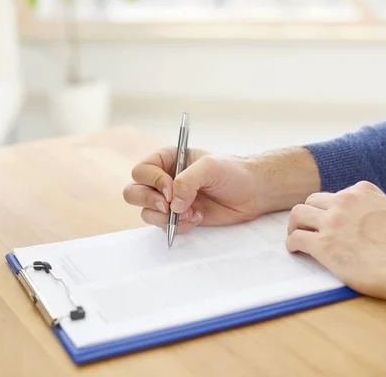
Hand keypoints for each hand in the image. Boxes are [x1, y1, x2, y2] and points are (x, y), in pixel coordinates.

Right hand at [123, 146, 319, 232]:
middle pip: (133, 192)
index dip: (152, 181)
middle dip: (149, 201)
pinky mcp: (178, 218)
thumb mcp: (210, 167)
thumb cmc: (232, 172)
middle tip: (169, 206)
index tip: (171, 189)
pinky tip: (198, 219)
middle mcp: (163, 180)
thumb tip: (172, 204)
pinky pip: (163, 226)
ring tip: (191, 213)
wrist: (252, 192)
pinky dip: (177, 226)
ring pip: (146, 212)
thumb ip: (188, 181)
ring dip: (165, 217)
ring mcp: (169, 201)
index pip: (142, 171)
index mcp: (166, 160)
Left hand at [286, 180, 385, 316]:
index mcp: (362, 191)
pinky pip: (296, 238)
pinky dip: (292, 244)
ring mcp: (331, 222)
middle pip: (312, 201)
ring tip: (296, 235)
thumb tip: (364, 222)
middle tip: (308, 227)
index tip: (331, 220)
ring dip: (295, 225)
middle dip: (309, 214)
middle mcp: (343, 201)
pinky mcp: (322, 245)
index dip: (331, 209)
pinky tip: (296, 250)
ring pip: (297, 214)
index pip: (336, 194)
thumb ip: (373, 210)